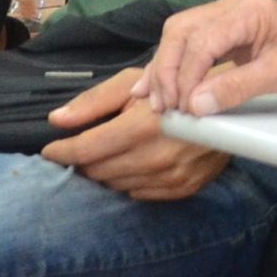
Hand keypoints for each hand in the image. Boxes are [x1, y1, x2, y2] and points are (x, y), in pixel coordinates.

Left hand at [41, 72, 230, 200]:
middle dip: (84, 160)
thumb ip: (93, 102)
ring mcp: (172, 176)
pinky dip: (129, 181)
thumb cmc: (173, 88)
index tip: (51, 150)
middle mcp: (156, 157)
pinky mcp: (184, 188)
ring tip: (112, 153)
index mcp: (141, 126)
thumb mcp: (134, 83)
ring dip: (106, 171)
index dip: (61, 151)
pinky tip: (135, 162)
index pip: (84, 151)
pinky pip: (138, 194)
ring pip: (115, 185)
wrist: (225, 105)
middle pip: (96, 171)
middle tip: (86, 146)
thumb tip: (56, 120)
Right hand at [132, 0, 276, 115]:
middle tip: (164, 105)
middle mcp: (232, 6)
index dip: (186, 76)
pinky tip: (156, 85)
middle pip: (181, 31)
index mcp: (248, 11)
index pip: (201, 41)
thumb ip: (236, 88)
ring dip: (165, 67)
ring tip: (155, 101)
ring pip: (180, 35)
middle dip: (167, 69)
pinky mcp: (227, 31)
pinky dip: (174, 64)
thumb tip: (195, 105)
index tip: (183, 107)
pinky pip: (191, 43)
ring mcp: (228, 16)